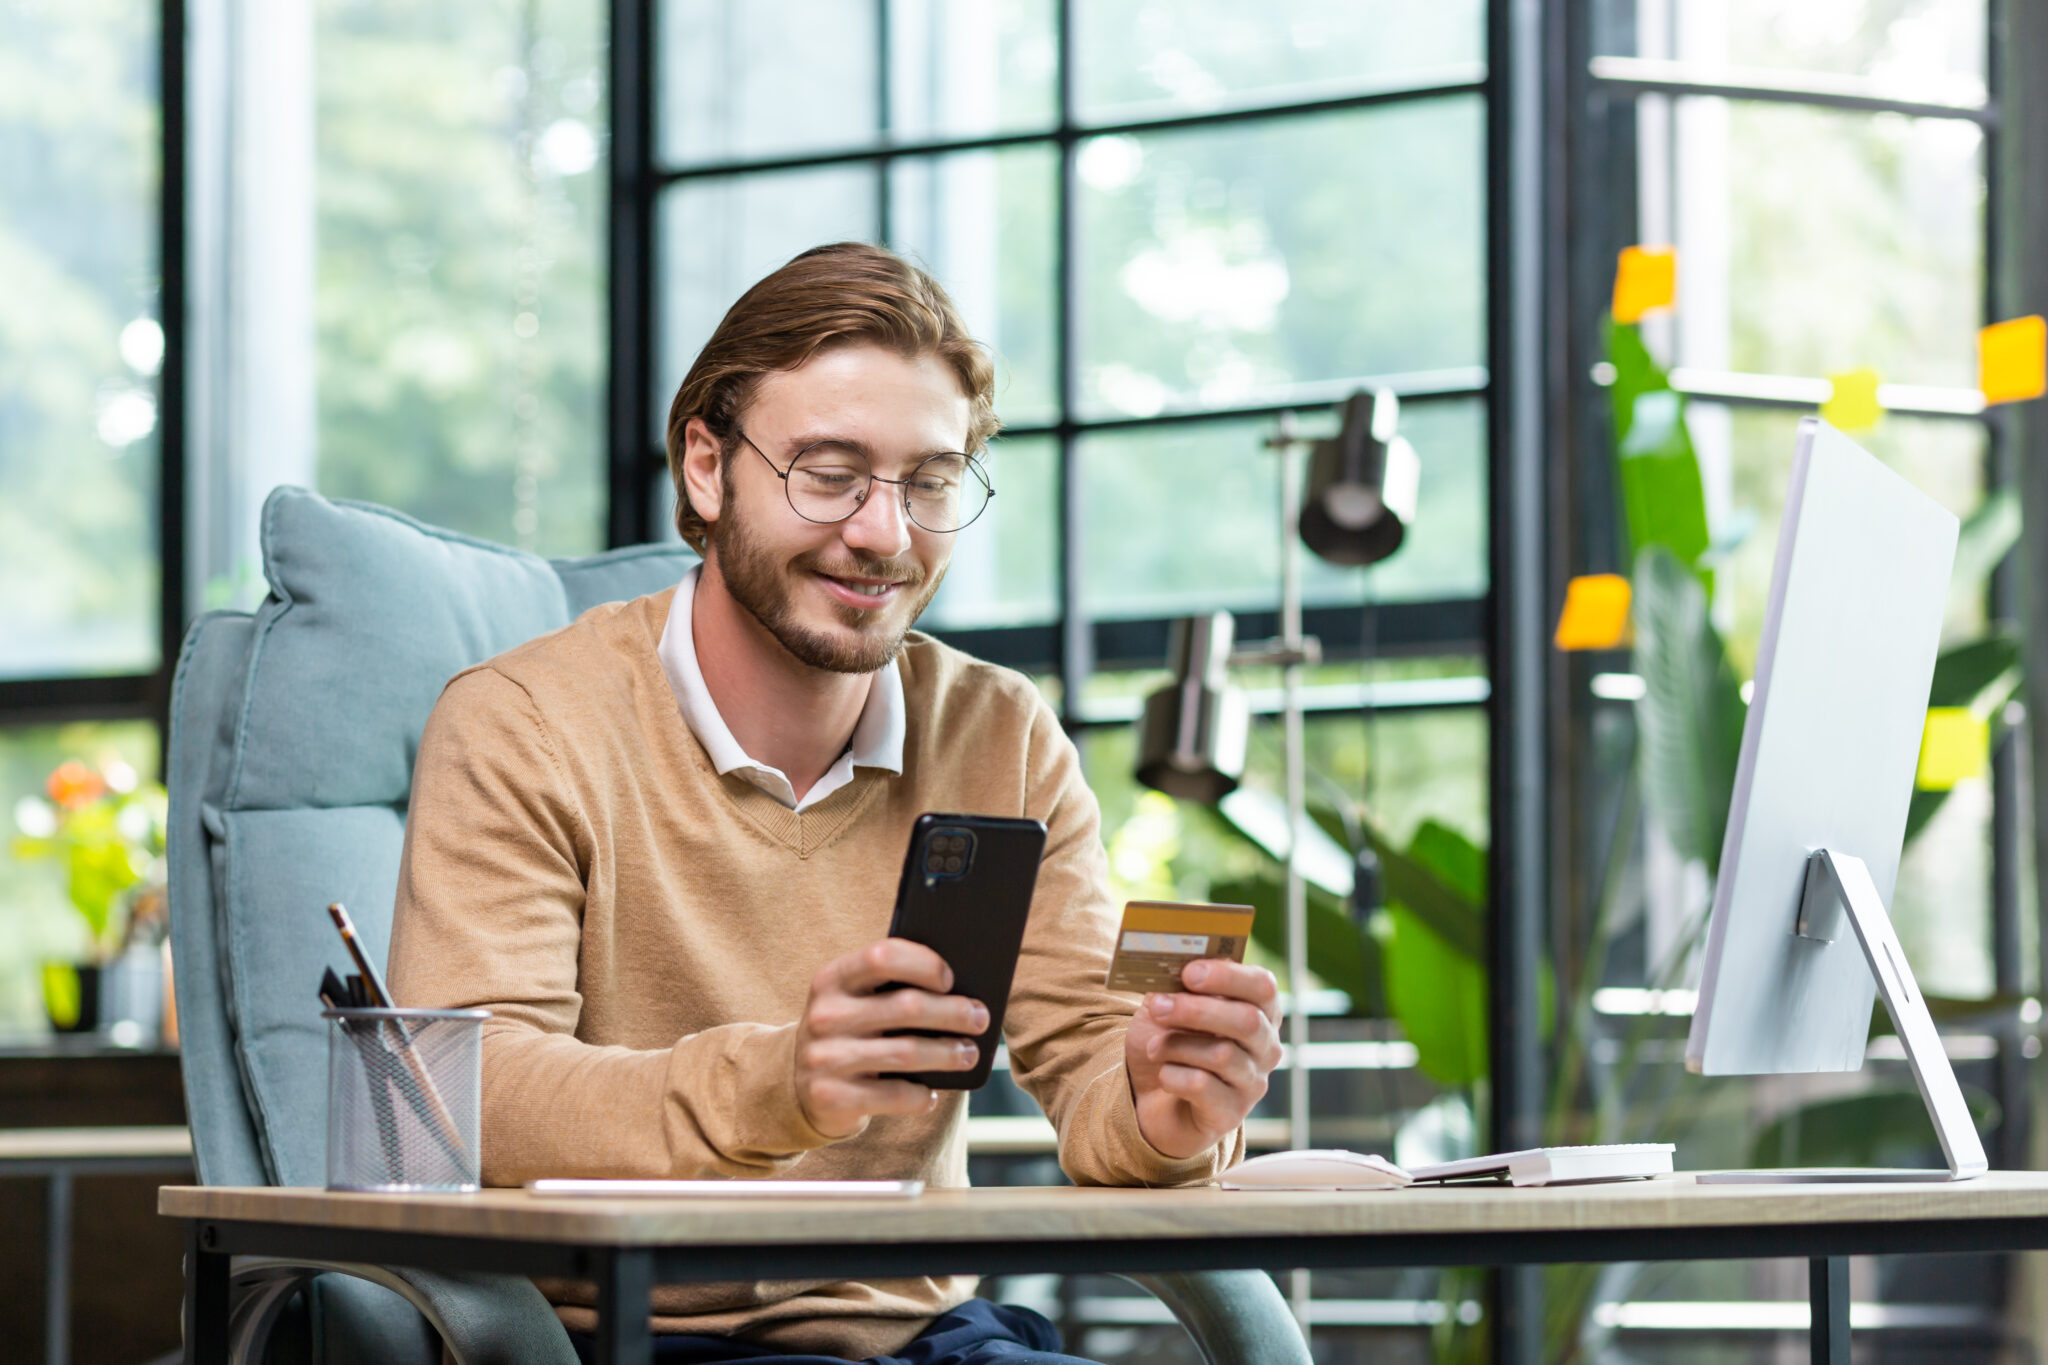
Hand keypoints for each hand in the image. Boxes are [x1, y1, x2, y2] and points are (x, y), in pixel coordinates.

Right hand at [793, 938, 989, 1138]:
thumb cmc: (847, 1032)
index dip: (923, 963)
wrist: (797, 1086)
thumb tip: (961, 989)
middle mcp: (825, 1015)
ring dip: (948, 1053)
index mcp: (832, 979)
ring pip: (907, 1052)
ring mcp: (825, 1058)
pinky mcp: (831, 1097)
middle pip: (907, 1006)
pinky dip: (921, 1096)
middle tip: (979, 1018)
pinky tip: (932, 1094)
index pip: (882, 956)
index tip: (950, 978)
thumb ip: (890, 988)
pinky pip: (894, 1095)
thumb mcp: (853, 1001)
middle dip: (954, 1012)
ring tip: (969, 1053)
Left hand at [1124, 960, 1280, 1159]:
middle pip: (1247, 1020)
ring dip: (1177, 1045)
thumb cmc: (1170, 1043)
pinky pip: (1202, 1087)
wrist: (1152, 1099)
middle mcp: (1265, 1047)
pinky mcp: (1231, 1114)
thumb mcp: (1170, 1007)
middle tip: (1159, 1006)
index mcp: (1258, 1012)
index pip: (1262, 987)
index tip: (1189, 972)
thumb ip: (1176, 986)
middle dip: (1197, 1010)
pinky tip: (1163, 1075)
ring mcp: (1252, 1083)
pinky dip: (1173, 1076)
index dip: (1228, 976)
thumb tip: (1167, 964)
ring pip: (1222, 1055)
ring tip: (1152, 1047)